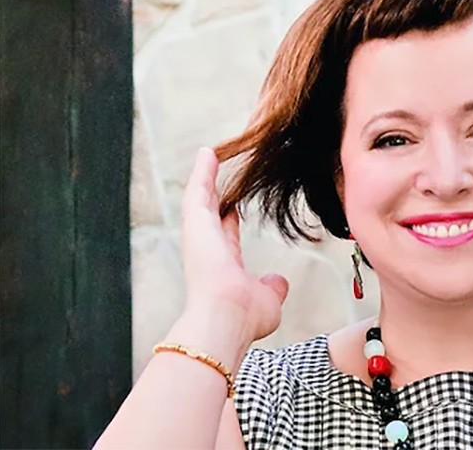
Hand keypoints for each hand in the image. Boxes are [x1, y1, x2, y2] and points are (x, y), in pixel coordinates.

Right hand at [180, 147, 288, 347]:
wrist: (227, 318)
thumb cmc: (245, 318)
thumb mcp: (268, 300)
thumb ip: (272, 289)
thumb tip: (277, 282)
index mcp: (224, 268)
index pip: (227, 239)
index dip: (230, 224)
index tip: (234, 210)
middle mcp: (208, 251)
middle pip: (210, 216)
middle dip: (214, 195)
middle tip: (215, 174)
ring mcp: (200, 237)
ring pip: (201, 200)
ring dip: (204, 177)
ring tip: (209, 154)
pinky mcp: (195, 224)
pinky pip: (197, 190)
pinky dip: (202, 172)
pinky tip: (207, 153)